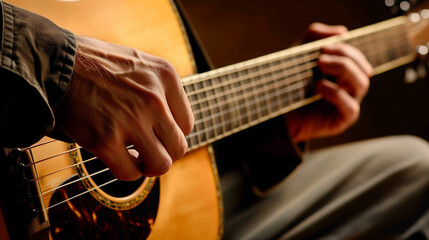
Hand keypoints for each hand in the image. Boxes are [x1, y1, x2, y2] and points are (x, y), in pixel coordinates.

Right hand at [56, 36, 193, 180]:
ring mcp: (131, 120)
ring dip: (150, 167)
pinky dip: (127, 172)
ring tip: (138, 159)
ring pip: (161, 165)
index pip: (187, 123)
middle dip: (165, 153)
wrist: (55, 63)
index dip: (173, 133)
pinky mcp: (105, 140)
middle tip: (149, 150)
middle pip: (179, 147)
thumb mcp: (140, 63)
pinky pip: (130, 173)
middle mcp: (154, 99)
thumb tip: (172, 123)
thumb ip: (160, 89)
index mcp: (165, 76)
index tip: (158, 134)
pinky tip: (119, 159)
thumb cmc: (96, 64)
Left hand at [285, 23, 372, 142]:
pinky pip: (351, 107)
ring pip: (362, 84)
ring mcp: (346, 104)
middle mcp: (348, 88)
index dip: (344, 49)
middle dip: (344, 59)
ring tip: (319, 67)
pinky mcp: (340, 120)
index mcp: (342, 72)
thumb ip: (315, 36)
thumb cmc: (287, 81)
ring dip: (344, 70)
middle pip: (363, 69)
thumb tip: (343, 31)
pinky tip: (319, 87)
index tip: (323, 47)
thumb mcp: (299, 54)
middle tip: (321, 58)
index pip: (356, 57)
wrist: (272, 109)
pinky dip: (336, 93)